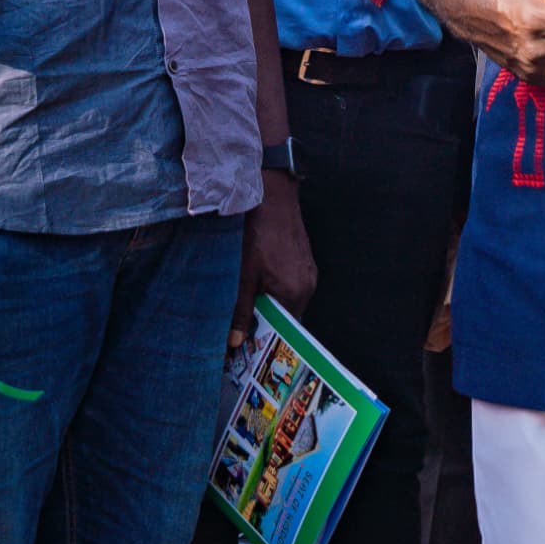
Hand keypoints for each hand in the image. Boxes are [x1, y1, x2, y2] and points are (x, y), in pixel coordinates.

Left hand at [234, 167, 316, 347]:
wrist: (272, 194)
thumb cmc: (257, 233)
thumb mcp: (243, 275)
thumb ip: (241, 310)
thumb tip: (235, 343)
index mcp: (294, 293)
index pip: (284, 332)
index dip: (265, 341)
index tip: (245, 349)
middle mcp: (307, 286)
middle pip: (286, 318)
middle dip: (264, 324)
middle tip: (239, 328)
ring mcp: (309, 272)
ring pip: (287, 300)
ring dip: (268, 305)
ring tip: (245, 303)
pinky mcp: (305, 261)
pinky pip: (291, 285)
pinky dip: (274, 289)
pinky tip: (257, 280)